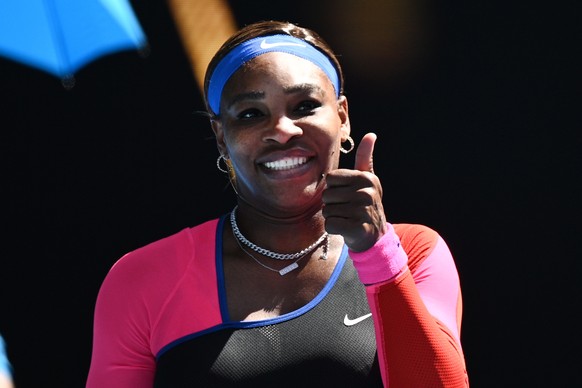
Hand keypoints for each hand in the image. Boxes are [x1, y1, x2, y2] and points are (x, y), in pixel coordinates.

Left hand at [322, 133, 386, 251]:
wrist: (374, 235)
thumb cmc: (365, 204)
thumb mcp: (368, 180)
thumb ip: (365, 158)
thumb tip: (370, 134)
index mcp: (365, 178)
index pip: (330, 178)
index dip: (334, 188)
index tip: (347, 194)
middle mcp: (366, 192)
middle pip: (327, 195)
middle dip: (333, 204)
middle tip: (347, 209)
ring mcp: (363, 211)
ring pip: (327, 210)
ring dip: (333, 216)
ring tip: (347, 218)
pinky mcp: (357, 228)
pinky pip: (330, 225)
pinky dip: (334, 229)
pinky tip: (346, 228)